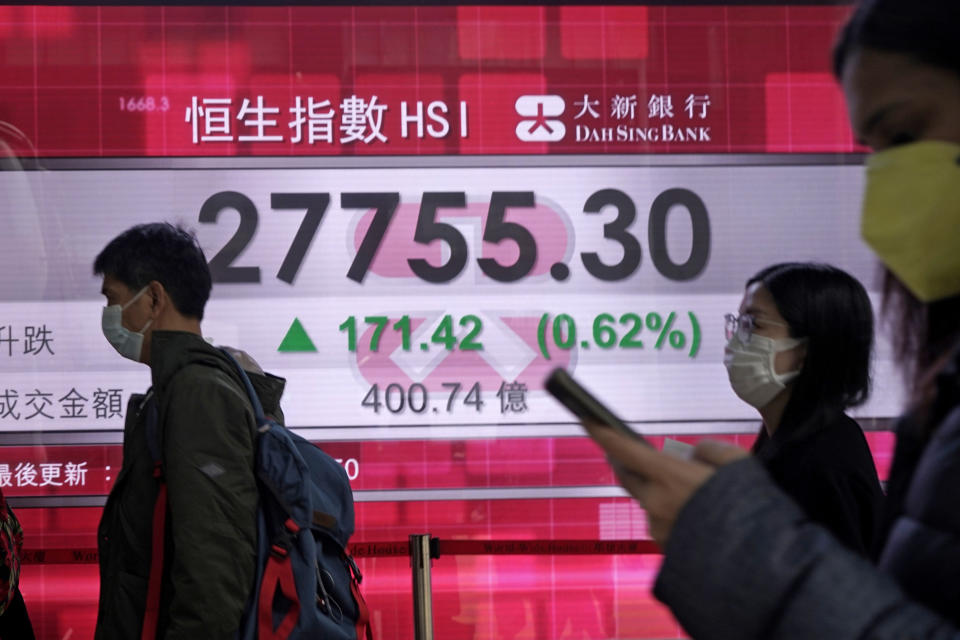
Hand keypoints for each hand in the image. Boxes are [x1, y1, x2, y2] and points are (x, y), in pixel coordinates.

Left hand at [583, 423, 748, 545]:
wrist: (757, 565)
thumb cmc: (749, 508)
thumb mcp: (738, 463)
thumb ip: (711, 450)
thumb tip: (693, 455)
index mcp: (668, 477)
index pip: (624, 450)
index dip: (602, 434)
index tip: (587, 420)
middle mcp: (655, 502)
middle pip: (627, 477)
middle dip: (624, 462)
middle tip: (628, 453)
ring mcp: (657, 529)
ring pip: (649, 503)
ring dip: (659, 495)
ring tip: (690, 497)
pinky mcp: (664, 550)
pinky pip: (663, 525)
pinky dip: (673, 518)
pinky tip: (697, 522)